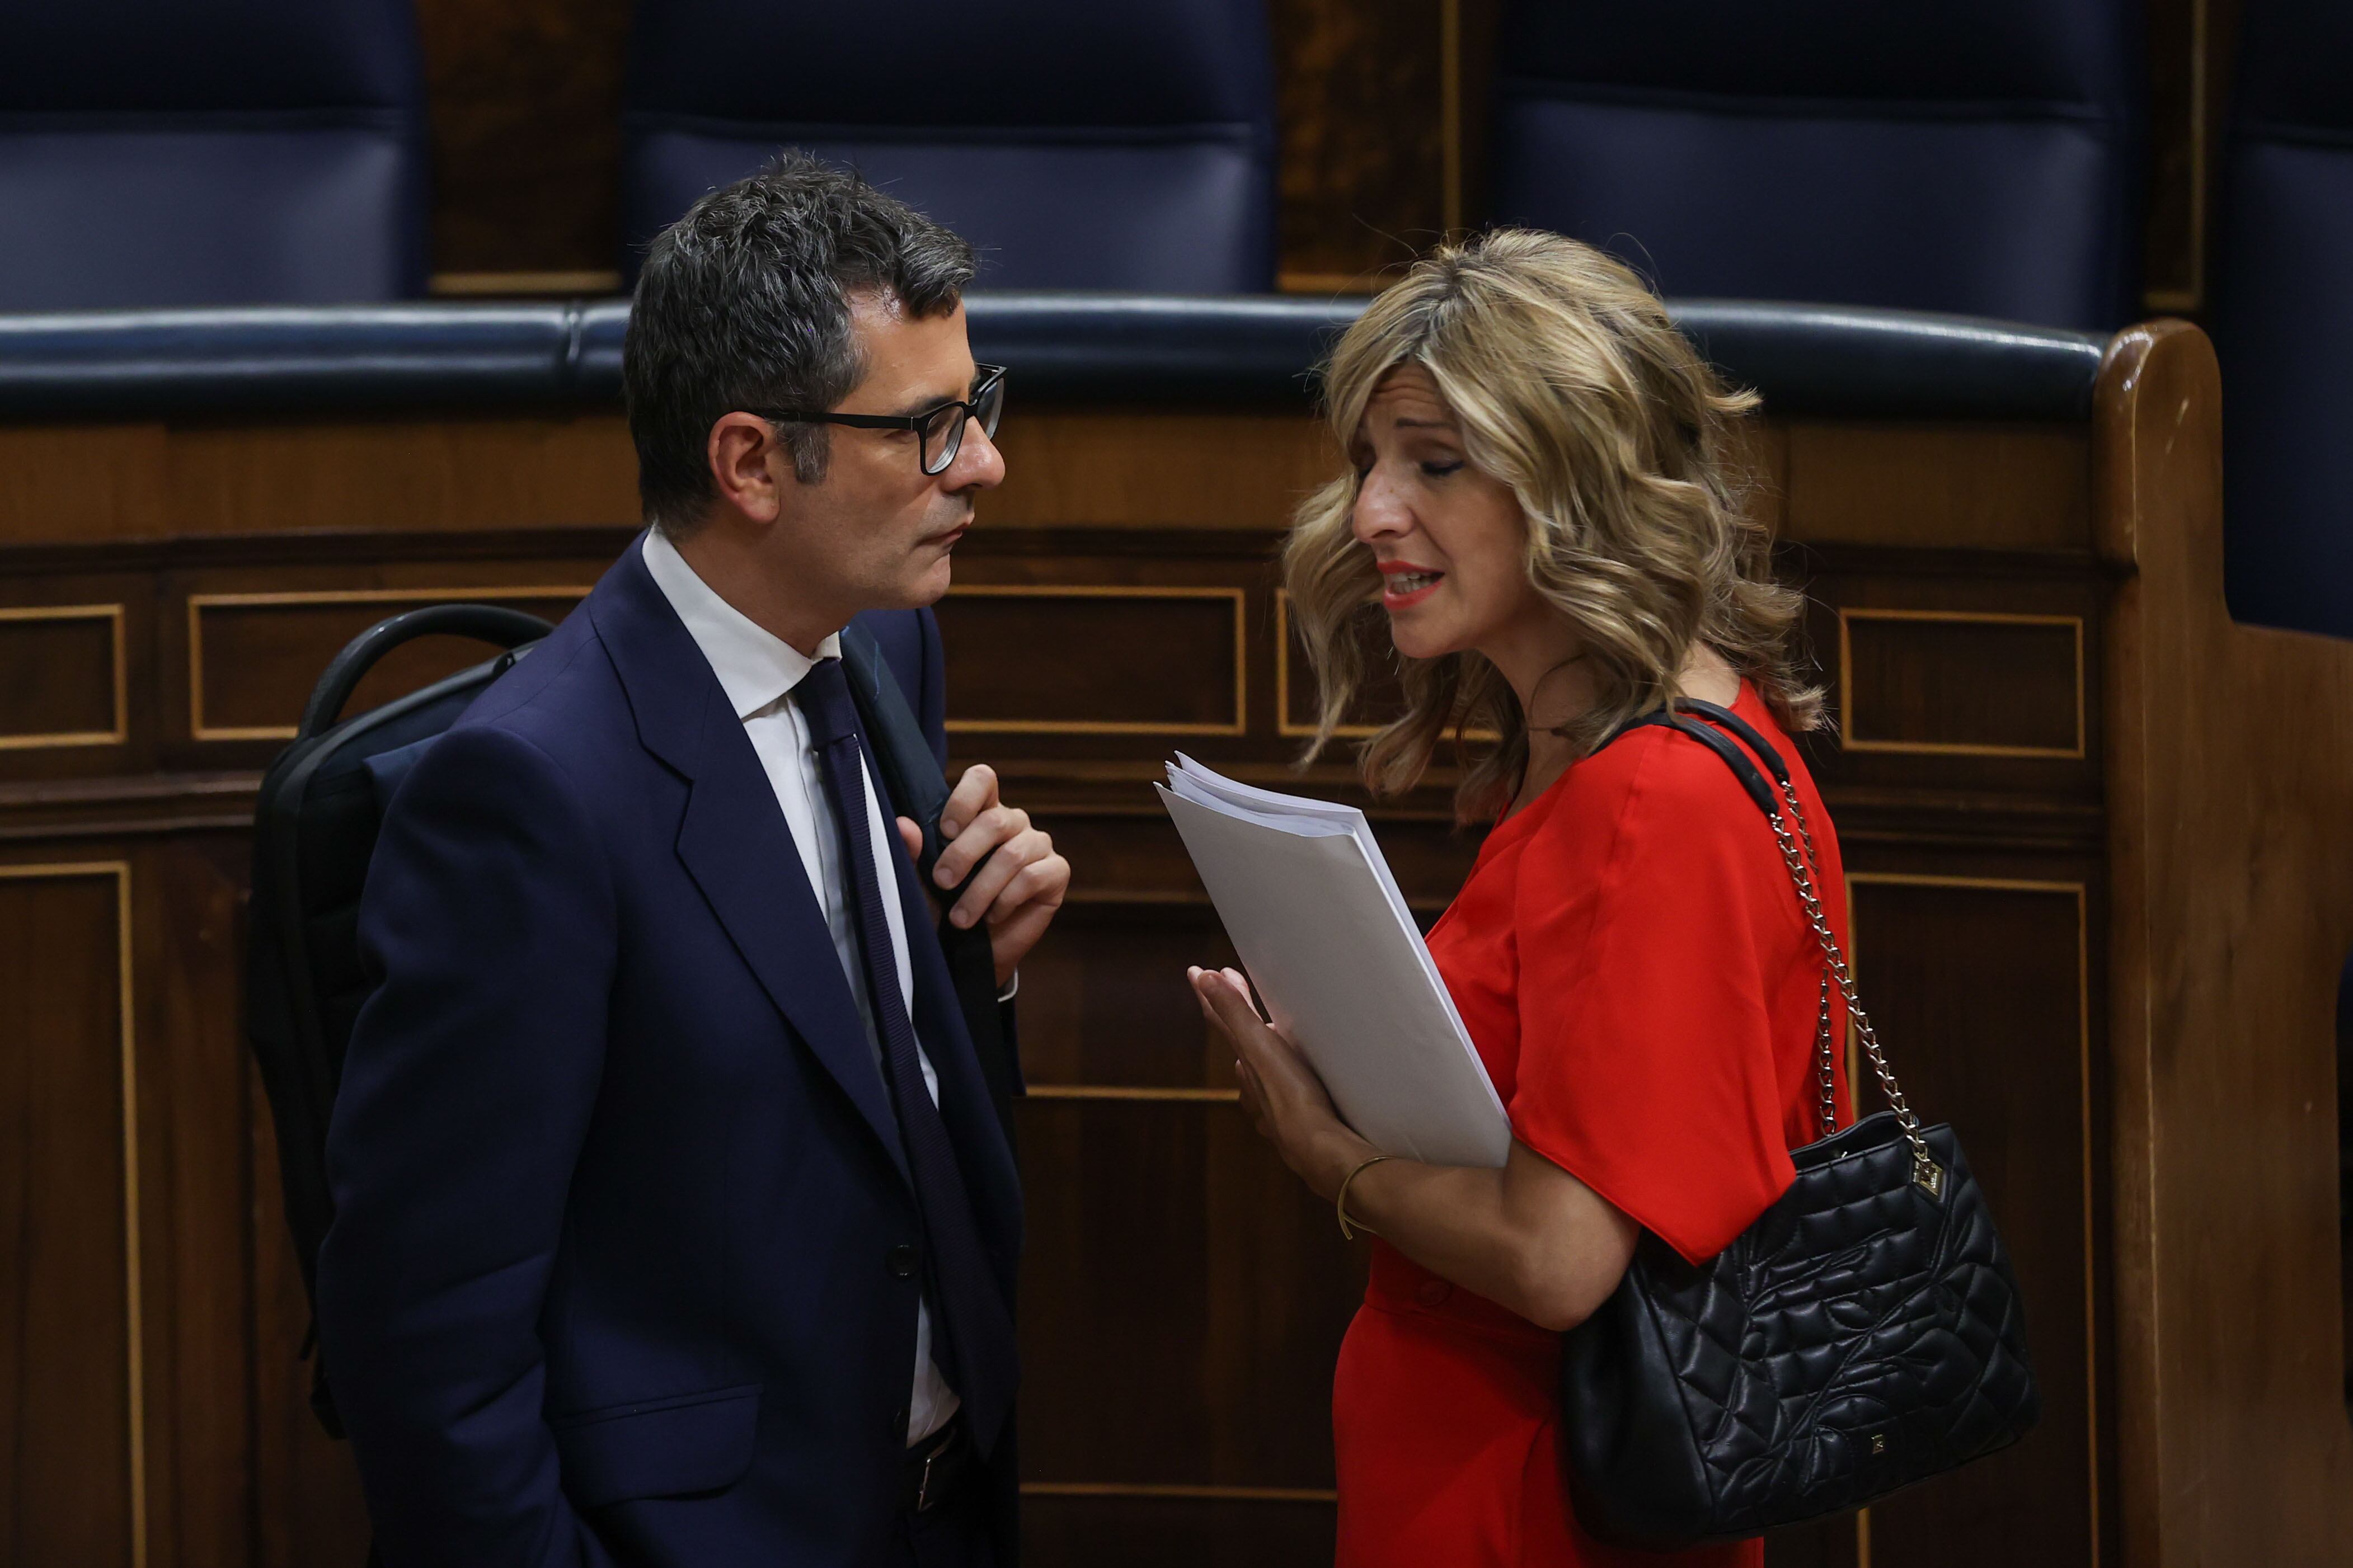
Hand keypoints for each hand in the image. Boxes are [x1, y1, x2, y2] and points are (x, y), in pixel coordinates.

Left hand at [893, 763, 1067, 987]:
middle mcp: (1013, 823)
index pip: (983, 780)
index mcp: (981, 813)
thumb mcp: (922, 883)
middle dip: (963, 854)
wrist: (969, 954)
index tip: (945, 831)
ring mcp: (1038, 845)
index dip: (965, 799)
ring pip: (1013, 854)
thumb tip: (903, 825)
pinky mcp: (1056, 872)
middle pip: (995, 820)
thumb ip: (913, 854)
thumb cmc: (944, 909)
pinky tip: (992, 917)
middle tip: (942, 882)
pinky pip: (1033, 876)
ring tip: (961, 918)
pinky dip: (1006, 900)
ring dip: (981, 890)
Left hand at [1188, 965, 1370, 1199]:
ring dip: (1261, 1048)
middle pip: (1241, 1044)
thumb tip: (1201, 978)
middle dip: (1237, 1017)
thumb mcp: (1258, 1046)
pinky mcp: (1296, 1119)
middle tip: (1234, 989)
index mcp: (1246, 1062)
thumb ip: (1232, 1012)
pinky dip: (1283, 1077)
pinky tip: (1294, 1081)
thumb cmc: (1290, 1095)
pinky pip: (1283, 1091)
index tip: (1203, 972)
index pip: (1223, 1021)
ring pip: (1260, 1071)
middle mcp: (1254, 1084)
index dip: (1215, 996)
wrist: (1318, 1148)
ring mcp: (1273, 1105)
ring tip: (1268, 1033)